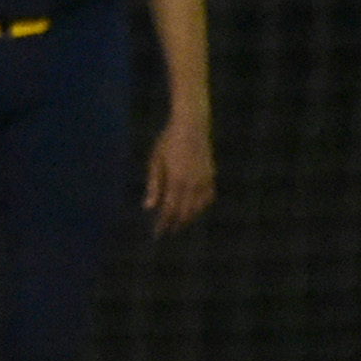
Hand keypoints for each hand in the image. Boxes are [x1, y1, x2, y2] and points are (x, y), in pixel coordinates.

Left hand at [144, 112, 214, 235]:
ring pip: (198, 207)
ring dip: (188, 217)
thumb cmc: (168, 141)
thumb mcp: (155, 161)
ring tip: (179, 223)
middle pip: (185, 212)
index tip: (157, 233)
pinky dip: (201, 206)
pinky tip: (195, 208)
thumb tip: (148, 207)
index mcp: (177, 182)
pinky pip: (208, 198)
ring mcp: (205, 181)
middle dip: (175, 223)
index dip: (164, 223)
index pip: (170, 210)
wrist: (191, 126)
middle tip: (167, 231)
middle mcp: (193, 185)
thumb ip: (154, 185)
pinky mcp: (212, 176)